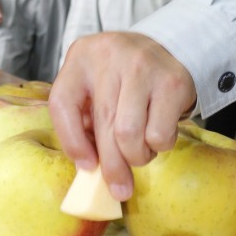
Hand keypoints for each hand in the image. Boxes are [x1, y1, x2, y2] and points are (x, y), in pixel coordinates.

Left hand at [49, 32, 196, 201]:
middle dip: (111, 166)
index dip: (71, 142)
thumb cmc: (122, 76)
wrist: (168, 46)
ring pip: (130, 134)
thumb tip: (88, 167)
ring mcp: (143, 66)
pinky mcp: (172, 82)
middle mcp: (110, 55)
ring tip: (139, 150)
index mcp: (82, 56)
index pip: (62, 104)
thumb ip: (84, 117)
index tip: (86, 166)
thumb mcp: (95, 84)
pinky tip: (157, 133)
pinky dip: (159, 146)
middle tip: (119, 189)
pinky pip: (160, 134)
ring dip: (136, 156)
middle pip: (102, 124)